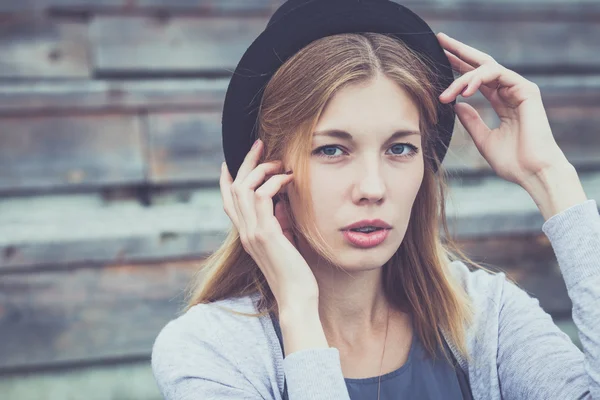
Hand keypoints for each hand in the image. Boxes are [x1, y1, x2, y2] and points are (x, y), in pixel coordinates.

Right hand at [220, 139, 318, 308]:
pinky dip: (274, 182)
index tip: (230, 162)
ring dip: (262, 169)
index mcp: (246, 234)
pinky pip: (262, 196)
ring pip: (244, 188)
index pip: (228, 202)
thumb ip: (278, 222)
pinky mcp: (266, 233)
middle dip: (246, 163)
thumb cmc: (294, 273)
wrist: (296, 298)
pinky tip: (289, 179)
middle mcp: (244, 232)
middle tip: (259, 144)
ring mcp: (252, 233)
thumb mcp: (283, 241)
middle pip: (234, 188)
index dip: (226, 180)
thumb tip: (283, 202)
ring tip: (280, 163)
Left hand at [436, 32, 570, 186]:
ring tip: (446, 94)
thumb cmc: (512, 161)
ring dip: (462, 77)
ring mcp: (519, 89)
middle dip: (460, 51)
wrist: (533, 172)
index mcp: (501, 102)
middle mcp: (510, 91)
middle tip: (439, 40)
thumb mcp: (484, 140)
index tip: (439, 58)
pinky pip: (498, 74)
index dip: (458, 67)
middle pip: (481, 64)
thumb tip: (456, 105)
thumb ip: (471, 121)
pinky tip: (464, 90)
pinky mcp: (526, 90)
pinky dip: (478, 79)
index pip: (476, 78)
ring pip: (486, 68)